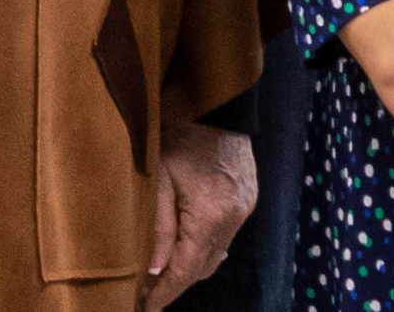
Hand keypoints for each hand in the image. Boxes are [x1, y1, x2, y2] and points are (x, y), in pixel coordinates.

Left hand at [141, 121, 254, 307]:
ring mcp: (245, 210)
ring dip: (190, 266)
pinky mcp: (247, 200)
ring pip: (215, 254)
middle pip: (202, 267)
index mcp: (212, 215)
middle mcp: (234, 219)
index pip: (186, 269)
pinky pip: (224, 237)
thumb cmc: (181, 134)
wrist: (218, 102)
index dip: (165, 293)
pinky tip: (186, 248)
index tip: (145, 308)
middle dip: (175, 284)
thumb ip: (158, 226)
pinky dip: (204, 248)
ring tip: (161, 276)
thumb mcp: (158, 177)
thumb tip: (155, 268)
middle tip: (146, 294)